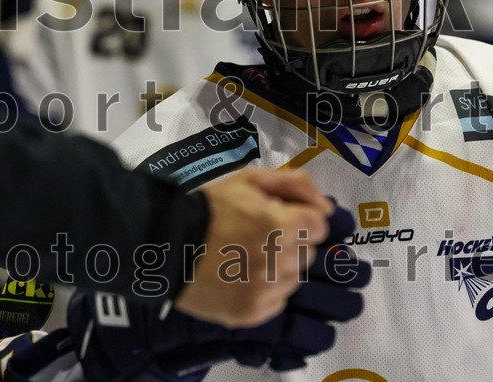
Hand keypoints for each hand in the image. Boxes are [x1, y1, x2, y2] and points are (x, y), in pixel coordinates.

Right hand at [68, 203, 369, 381]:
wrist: (165, 243)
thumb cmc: (210, 207)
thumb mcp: (250, 179)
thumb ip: (295, 184)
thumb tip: (327, 206)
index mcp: (283, 225)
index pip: (319, 225)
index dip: (299, 217)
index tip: (278, 216)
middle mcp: (280, 262)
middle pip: (307, 253)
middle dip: (290, 242)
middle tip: (257, 235)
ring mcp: (266, 292)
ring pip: (294, 279)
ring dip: (280, 268)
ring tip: (246, 257)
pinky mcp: (251, 314)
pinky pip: (277, 302)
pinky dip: (265, 291)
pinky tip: (240, 276)